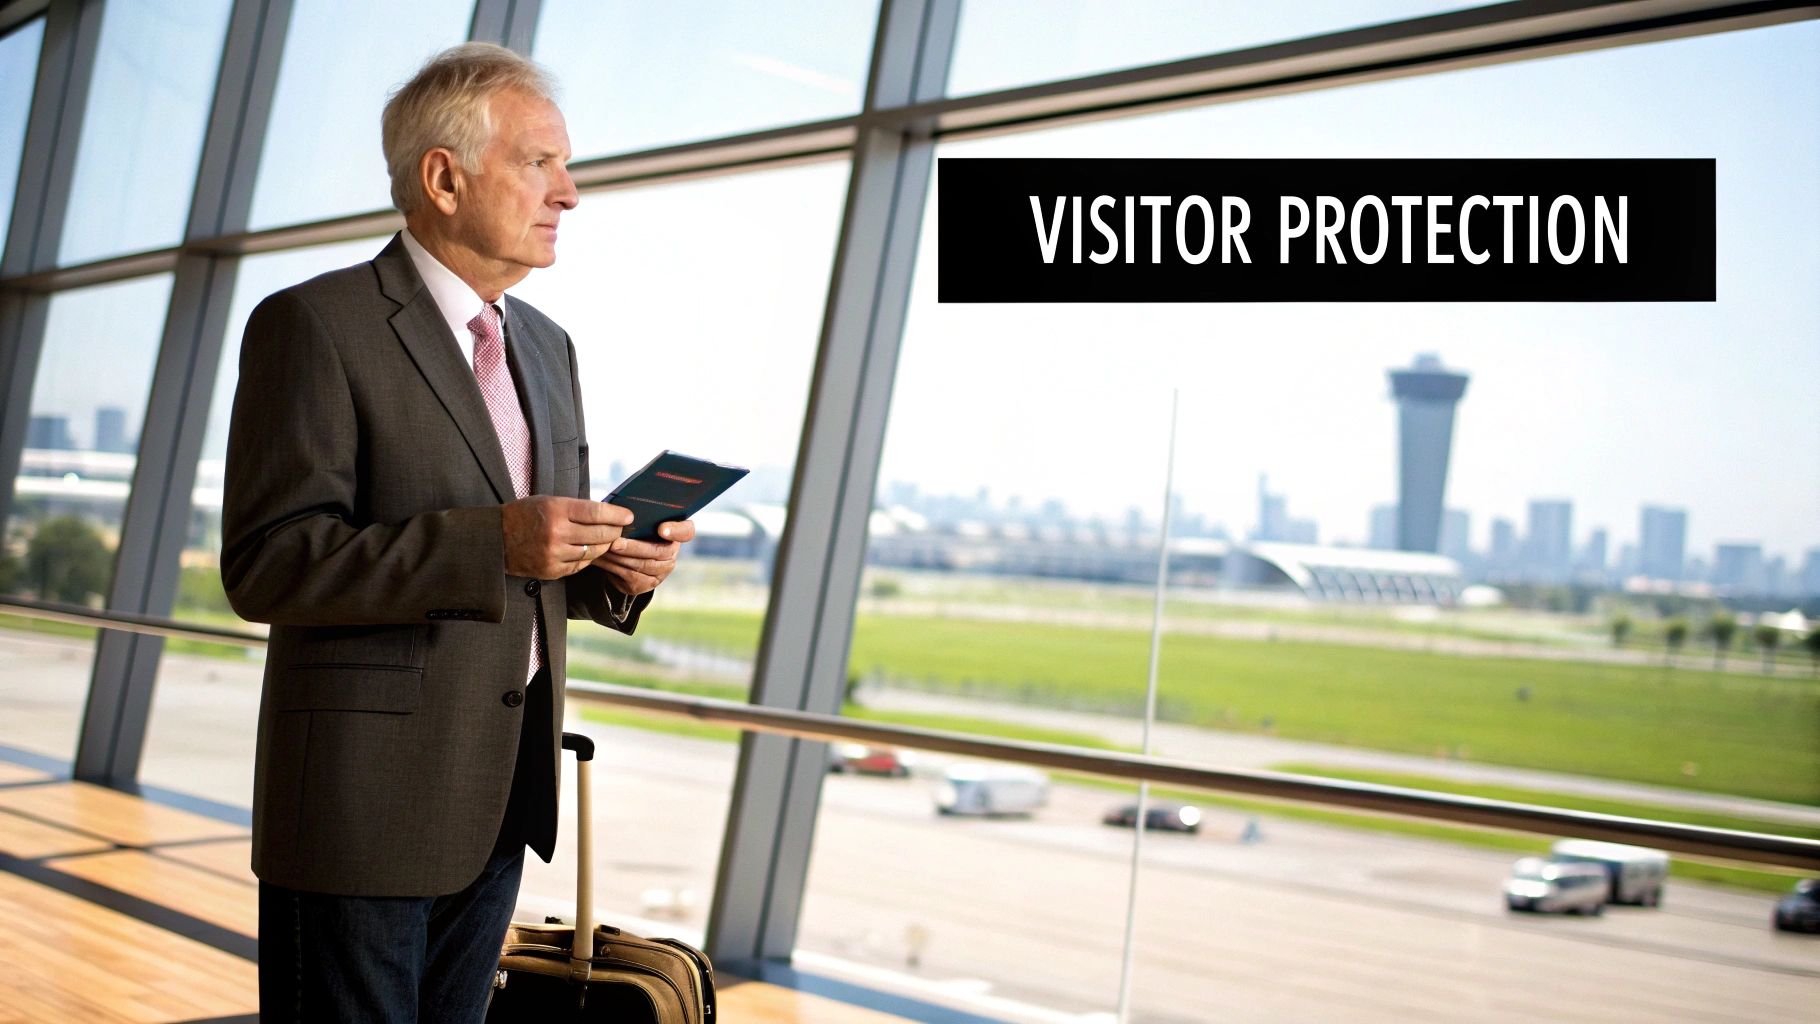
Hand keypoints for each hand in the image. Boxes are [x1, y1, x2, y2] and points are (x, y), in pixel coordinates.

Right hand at [502, 496, 632, 579]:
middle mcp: (556, 532)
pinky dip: (588, 558)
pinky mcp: (552, 571)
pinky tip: (588, 550)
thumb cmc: (524, 515)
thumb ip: (576, 507)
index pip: (596, 512)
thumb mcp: (548, 501)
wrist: (495, 539)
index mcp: (555, 509)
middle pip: (600, 534)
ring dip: (604, 546)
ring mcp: (554, 554)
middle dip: (615, 531)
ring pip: (593, 552)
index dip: (617, 515)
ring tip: (607, 539)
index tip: (628, 516)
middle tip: (621, 529)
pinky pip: (581, 565)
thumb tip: (609, 512)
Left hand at [592, 519, 694, 595]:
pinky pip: (632, 577)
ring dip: (622, 558)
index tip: (661, 529)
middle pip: (660, 552)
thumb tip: (622, 507)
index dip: (676, 531)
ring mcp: (662, 571)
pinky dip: (615, 567)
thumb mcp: (637, 519)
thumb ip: (639, 514)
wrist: (622, 554)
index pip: (686, 531)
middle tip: (616, 542)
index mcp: (676, 533)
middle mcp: (672, 554)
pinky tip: (603, 559)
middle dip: (635, 547)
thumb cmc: (631, 529)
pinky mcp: (648, 584)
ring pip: (644, 566)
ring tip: (606, 549)